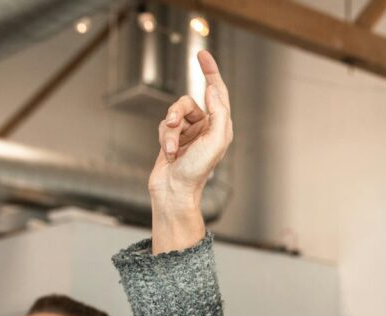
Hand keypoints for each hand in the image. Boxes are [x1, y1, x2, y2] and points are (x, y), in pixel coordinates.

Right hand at [149, 50, 232, 252]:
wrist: (175, 192)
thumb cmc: (197, 171)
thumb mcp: (213, 141)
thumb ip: (217, 114)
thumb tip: (214, 90)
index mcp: (221, 127)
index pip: (217, 92)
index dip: (211, 72)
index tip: (202, 54)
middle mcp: (207, 128)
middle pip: (188, 102)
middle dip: (177, 113)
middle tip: (171, 123)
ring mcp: (190, 133)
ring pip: (173, 114)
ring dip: (169, 132)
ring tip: (172, 151)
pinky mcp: (174, 139)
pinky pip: (164, 126)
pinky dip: (164, 138)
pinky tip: (169, 155)